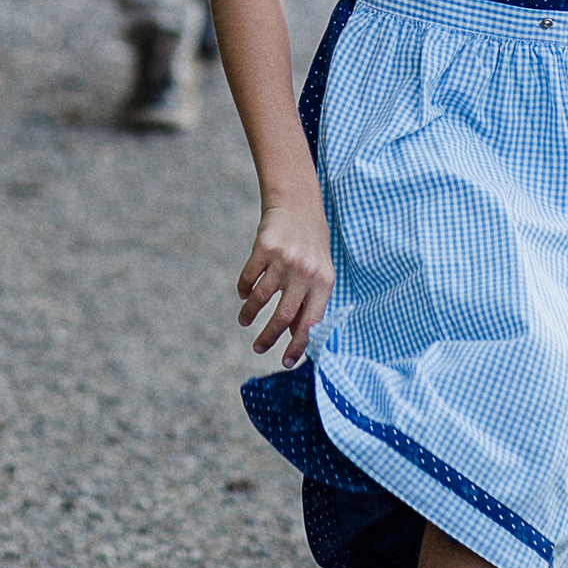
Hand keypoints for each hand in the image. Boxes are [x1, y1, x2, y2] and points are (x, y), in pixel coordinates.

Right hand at [235, 192, 334, 368]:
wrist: (298, 204)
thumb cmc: (311, 245)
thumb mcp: (319, 272)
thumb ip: (310, 302)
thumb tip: (296, 336)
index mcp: (324, 282)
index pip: (311, 322)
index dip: (298, 345)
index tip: (286, 362)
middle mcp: (305, 272)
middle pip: (283, 316)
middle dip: (269, 337)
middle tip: (258, 348)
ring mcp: (284, 259)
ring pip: (261, 298)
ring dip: (250, 314)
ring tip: (244, 320)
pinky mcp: (264, 247)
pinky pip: (248, 277)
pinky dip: (244, 289)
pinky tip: (243, 294)